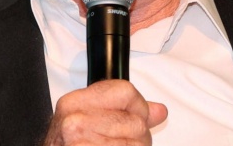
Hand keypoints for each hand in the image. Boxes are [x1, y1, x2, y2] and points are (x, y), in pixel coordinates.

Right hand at [42, 79, 167, 145]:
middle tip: (123, 142)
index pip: (125, 91)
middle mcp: (74, 122)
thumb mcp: (88, 122)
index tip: (138, 116)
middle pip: (136, 122)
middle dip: (139, 135)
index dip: (139, 106)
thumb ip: (123, 111)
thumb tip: (159, 111)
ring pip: (137, 144)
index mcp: (73, 103)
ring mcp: (80, 143)